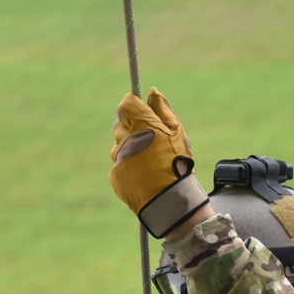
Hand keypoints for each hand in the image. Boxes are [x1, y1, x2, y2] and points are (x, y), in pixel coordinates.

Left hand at [109, 88, 208, 237]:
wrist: (169, 200)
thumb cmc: (177, 163)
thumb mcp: (177, 133)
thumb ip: (163, 110)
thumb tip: (152, 92)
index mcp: (141, 125)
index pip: (125, 105)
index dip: (133, 107)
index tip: (141, 113)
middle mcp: (125, 139)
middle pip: (120, 125)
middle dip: (130, 128)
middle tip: (148, 139)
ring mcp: (119, 158)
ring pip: (119, 146)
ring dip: (129, 149)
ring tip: (148, 162)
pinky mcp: (115, 175)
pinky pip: (119, 165)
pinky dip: (128, 167)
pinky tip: (143, 175)